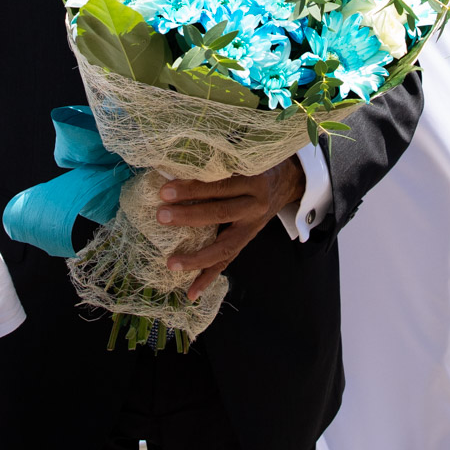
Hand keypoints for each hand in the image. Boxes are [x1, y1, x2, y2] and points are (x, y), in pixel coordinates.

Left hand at [159, 158, 306, 298]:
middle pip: (221, 212)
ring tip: (171, 263)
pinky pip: (228, 261)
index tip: (165, 190)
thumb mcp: (244, 157)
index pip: (220, 185)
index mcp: (253, 179)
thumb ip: (217, 162)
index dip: (193, 188)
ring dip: (196, 257)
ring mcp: (253, 226)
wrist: (288, 180)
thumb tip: (172, 165)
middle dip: (189, 216)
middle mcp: (255, 204)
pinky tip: (191, 292)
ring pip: (224, 245)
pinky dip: (209, 278)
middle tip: (161, 216)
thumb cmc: (256, 165)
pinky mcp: (248, 239)